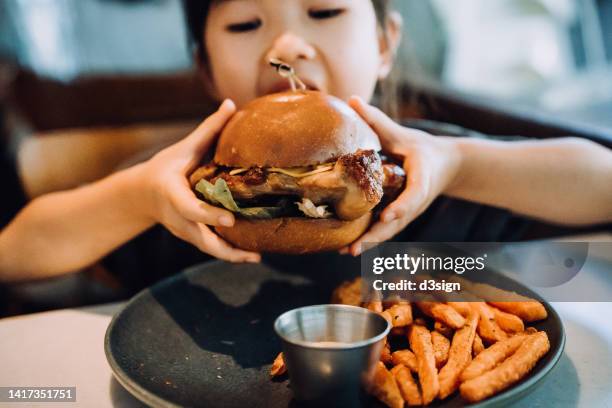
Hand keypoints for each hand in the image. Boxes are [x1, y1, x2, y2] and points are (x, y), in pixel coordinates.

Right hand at [141, 99, 260, 262]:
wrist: (142, 194)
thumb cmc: (166, 167)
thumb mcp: (184, 148)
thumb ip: (208, 129)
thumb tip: (231, 104)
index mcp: (174, 195)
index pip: (191, 209)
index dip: (210, 216)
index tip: (230, 219)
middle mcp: (179, 218)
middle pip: (202, 239)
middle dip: (225, 249)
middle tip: (252, 253)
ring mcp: (185, 231)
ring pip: (208, 249)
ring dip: (232, 256)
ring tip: (257, 257)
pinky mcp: (192, 237)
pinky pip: (211, 248)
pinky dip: (229, 253)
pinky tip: (251, 254)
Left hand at [341, 96, 461, 255]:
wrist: (448, 166)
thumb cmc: (423, 148)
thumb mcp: (403, 134)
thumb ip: (378, 121)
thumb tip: (352, 100)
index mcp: (422, 179)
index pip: (414, 195)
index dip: (402, 206)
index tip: (389, 214)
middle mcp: (415, 201)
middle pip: (397, 222)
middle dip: (376, 236)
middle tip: (355, 248)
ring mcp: (409, 211)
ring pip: (390, 231)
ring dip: (370, 243)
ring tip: (346, 252)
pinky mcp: (402, 216)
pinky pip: (385, 229)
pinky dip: (370, 238)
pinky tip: (348, 247)